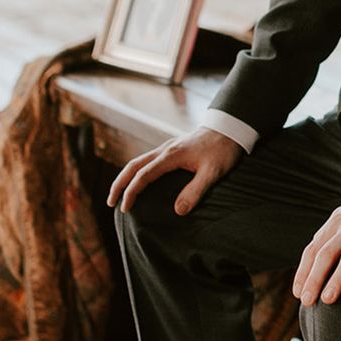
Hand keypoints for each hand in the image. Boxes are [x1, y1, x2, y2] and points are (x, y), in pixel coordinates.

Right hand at [107, 126, 242, 214]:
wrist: (230, 128)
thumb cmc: (222, 150)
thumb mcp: (213, 172)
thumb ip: (196, 191)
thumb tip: (177, 211)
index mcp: (171, 156)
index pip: (143, 175)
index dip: (131, 192)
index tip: (125, 209)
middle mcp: (165, 150)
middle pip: (134, 165)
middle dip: (119, 184)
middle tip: (110, 202)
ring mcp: (168, 148)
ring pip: (139, 161)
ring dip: (126, 176)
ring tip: (119, 194)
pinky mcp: (173, 148)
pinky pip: (148, 160)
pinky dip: (137, 171)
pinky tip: (140, 181)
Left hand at [293, 188, 340, 306]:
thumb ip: (330, 234)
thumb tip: (310, 259)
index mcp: (337, 222)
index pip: (314, 248)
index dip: (303, 272)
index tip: (298, 293)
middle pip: (327, 253)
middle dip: (314, 279)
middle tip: (307, 302)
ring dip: (337, 279)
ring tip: (328, 300)